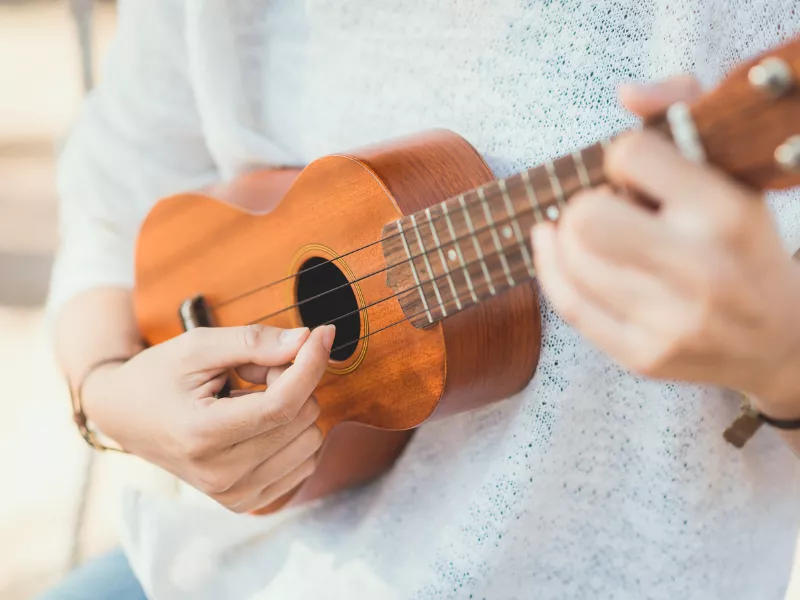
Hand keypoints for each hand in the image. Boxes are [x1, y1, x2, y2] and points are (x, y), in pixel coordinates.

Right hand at [82, 323, 334, 511]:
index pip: (281, 405)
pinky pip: (306, 462)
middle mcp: (220, 474)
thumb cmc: (160, 375)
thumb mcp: (198, 346)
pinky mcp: (247, 501)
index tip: (323, 335)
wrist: (126, 417)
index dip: (310, 365)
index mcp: (202, 435)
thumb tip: (308, 340)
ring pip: (311, 439)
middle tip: (253, 372)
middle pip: (301, 418)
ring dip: (292, 408)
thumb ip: (254, 341)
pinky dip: (292, 434)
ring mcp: (234, 494)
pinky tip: (257, 423)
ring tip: (250, 398)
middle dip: (291, 382)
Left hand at [531, 76, 799, 415]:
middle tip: (606, 208)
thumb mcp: (732, 172)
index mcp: (727, 214)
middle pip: (586, 218)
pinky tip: (554, 246)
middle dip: (585, 203)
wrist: (781, 339)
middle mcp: (701, 270)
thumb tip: (627, 93)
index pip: (628, 155)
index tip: (635, 173)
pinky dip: (551, 267)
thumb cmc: (744, 244)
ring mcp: (670, 321)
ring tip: (591, 232)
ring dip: (568, 236)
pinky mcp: (644, 356)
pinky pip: (568, 304)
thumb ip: (682, 110)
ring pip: (571, 260)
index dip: (622, 157)